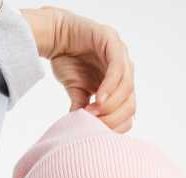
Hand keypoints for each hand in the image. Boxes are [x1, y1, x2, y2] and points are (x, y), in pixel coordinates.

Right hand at [20, 6, 135, 132]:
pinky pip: (117, 69)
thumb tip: (85, 132)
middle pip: (130, 103)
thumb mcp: (77, 92)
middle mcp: (126, 70)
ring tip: (94, 113)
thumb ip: (85, 109)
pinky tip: (99, 99)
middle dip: (113, 118)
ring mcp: (122, 55)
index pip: (127, 112)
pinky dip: (109, 88)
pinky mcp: (112, 42)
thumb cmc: (68, 62)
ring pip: (127, 87)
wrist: (55, 37)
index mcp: (120, 84)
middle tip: (95, 126)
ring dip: (111, 105)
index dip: (115, 126)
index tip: (97, 133)